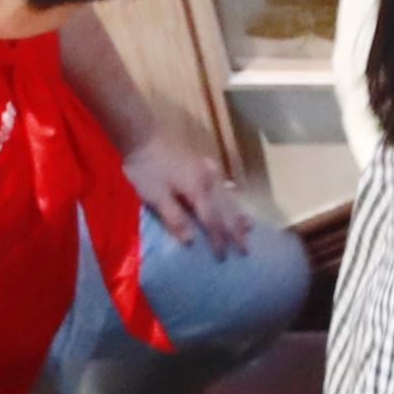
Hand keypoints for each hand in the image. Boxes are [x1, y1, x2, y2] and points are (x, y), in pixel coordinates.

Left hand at [123, 138, 251, 255]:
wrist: (144, 136)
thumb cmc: (146, 169)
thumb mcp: (155, 197)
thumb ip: (174, 218)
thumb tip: (191, 241)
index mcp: (197, 191)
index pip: (212, 222)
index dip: (218, 240)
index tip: (224, 257)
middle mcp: (209, 181)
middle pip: (226, 210)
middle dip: (236, 231)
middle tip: (246, 249)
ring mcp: (209, 171)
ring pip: (228, 196)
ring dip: (238, 214)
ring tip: (249, 228)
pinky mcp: (204, 165)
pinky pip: (223, 186)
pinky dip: (232, 197)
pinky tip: (234, 197)